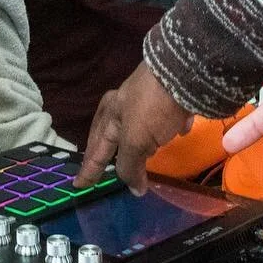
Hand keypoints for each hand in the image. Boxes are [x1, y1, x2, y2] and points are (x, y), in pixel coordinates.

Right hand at [72, 61, 193, 194]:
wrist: (183, 73)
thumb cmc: (152, 108)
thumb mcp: (135, 141)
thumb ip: (130, 166)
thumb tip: (135, 190)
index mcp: (111, 114)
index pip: (97, 148)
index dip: (90, 168)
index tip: (79, 184)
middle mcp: (125, 105)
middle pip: (111, 132)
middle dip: (105, 149)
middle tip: (99, 165)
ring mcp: (148, 99)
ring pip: (137, 124)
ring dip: (136, 139)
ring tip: (143, 154)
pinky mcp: (171, 97)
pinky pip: (166, 117)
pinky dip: (169, 127)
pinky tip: (179, 133)